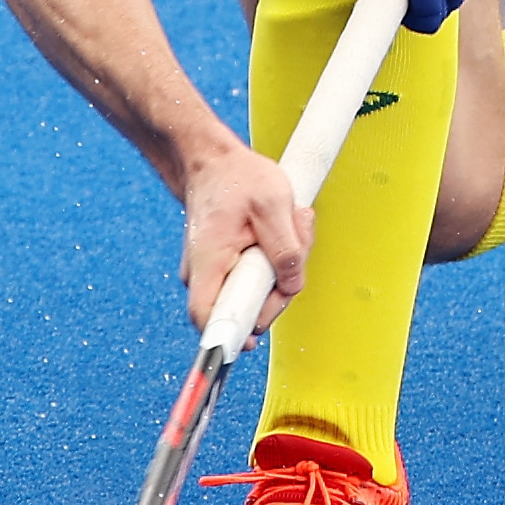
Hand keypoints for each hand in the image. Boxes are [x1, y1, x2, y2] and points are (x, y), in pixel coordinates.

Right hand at [178, 139, 310, 336]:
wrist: (212, 163)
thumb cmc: (238, 178)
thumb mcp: (272, 204)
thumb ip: (286, 249)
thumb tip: (290, 287)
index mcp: (208, 262)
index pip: (208, 318)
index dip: (231, 337)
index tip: (253, 342)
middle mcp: (205, 275)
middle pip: (247, 309)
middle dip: (281, 286)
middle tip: (299, 241)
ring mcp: (216, 274)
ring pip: (258, 294)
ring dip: (284, 268)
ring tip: (293, 223)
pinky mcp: (229, 271)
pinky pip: (258, 281)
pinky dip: (277, 261)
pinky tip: (285, 229)